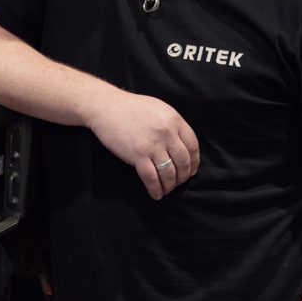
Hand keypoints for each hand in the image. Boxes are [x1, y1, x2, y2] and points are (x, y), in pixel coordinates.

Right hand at [82, 90, 199, 198]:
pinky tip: (156, 194)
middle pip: (183, 162)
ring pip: (169, 173)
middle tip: (178, 182)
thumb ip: (172, 125)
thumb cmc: (131, 108)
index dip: (194, 162)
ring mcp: (153, 144)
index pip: (193, 146)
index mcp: (174, 120)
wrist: (106, 107)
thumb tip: (181, 145)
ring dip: (170, 185)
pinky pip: (152, 178)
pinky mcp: (138, 155)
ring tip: (166, 189)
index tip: (192, 170)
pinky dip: (156, 189)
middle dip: (183, 177)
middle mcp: (167, 133)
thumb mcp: (159, 109)